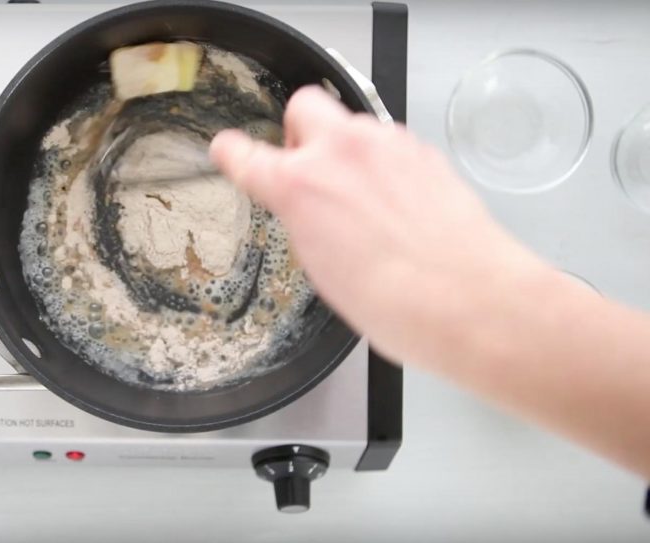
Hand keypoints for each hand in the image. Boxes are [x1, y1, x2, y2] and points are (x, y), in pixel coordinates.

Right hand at [210, 86, 550, 369]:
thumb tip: (310, 212)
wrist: (467, 300)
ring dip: (349, 151)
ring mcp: (386, 147)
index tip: (229, 150)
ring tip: (362, 199)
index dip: (232, 152)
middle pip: (305, 105)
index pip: (245, 155)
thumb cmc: (396, 302)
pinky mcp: (424, 153)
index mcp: (299, 187)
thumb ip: (306, 223)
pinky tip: (395, 203)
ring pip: (354, 124)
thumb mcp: (322, 270)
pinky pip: (392, 144)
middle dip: (299, 130)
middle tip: (307, 165)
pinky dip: (386, 165)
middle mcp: (340, 154)